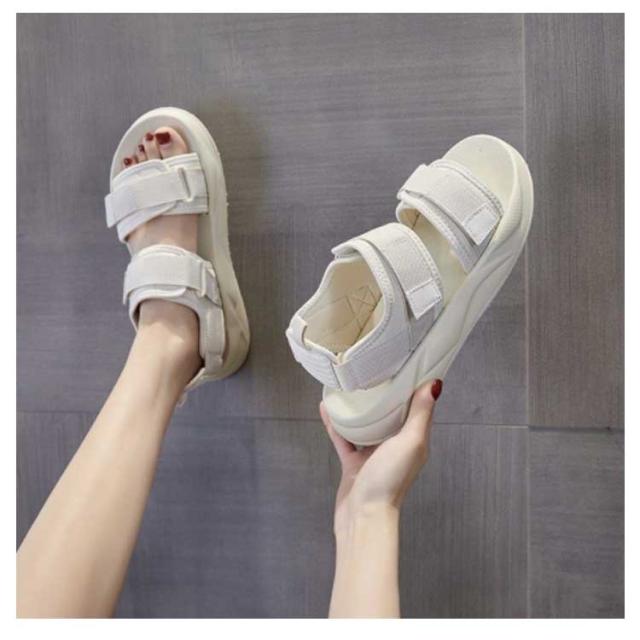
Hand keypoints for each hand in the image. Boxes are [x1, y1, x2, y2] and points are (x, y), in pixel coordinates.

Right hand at [320, 380, 440, 533]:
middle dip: (384, 394)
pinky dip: (336, 424)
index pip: (416, 408)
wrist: (363, 515)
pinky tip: (326, 408)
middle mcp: (395, 446)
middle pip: (391, 414)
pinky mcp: (354, 464)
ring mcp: (373, 455)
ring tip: (349, 387)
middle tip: (375, 369)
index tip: (408, 363)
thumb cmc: (390, 480)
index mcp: (413, 440)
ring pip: (366, 425)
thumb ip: (420, 414)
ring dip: (359, 408)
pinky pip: (344, 438)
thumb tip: (435, 384)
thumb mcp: (410, 442)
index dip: (414, 386)